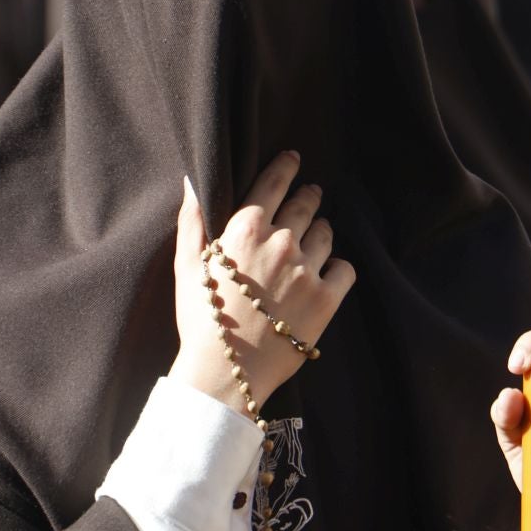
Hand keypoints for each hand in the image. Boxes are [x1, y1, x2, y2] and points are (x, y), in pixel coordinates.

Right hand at [170, 150, 355, 419]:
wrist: (225, 372)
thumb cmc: (200, 318)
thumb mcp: (186, 265)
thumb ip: (192, 219)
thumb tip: (190, 181)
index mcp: (246, 229)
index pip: (273, 183)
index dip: (285, 167)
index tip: (294, 159)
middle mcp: (281, 242)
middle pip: (305, 204)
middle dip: (308, 196)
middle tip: (311, 193)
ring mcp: (307, 270)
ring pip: (326, 234)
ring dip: (321, 232)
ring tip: (315, 239)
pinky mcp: (327, 299)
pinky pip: (345, 268)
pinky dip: (339, 267)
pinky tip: (328, 272)